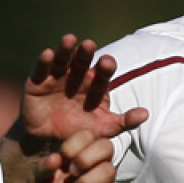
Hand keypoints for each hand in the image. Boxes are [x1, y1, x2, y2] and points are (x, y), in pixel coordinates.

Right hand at [18, 35, 148, 142]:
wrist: (51, 143)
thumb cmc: (80, 132)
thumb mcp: (104, 128)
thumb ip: (124, 121)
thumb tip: (146, 113)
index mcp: (95, 85)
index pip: (103, 72)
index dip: (105, 66)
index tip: (107, 63)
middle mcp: (77, 76)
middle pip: (83, 61)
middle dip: (86, 53)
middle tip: (90, 45)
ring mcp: (57, 77)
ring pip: (62, 59)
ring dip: (66, 49)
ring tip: (69, 39)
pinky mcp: (37, 82)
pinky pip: (41, 70)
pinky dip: (44, 61)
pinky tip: (47, 53)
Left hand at [27, 129, 117, 182]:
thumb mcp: (36, 182)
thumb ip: (43, 167)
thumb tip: (56, 158)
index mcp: (77, 154)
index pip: (87, 135)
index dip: (76, 143)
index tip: (63, 158)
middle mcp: (94, 165)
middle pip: (106, 146)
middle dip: (87, 158)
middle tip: (72, 172)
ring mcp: (103, 182)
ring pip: (109, 170)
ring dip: (87, 181)